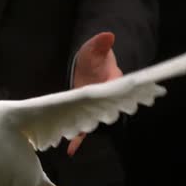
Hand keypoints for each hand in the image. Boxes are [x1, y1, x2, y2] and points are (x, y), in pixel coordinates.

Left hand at [67, 32, 122, 156]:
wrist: (92, 65)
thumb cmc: (95, 57)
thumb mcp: (95, 48)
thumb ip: (100, 44)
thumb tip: (107, 35)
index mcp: (112, 80)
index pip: (115, 87)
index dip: (114, 94)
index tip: (110, 102)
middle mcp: (107, 97)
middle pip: (106, 109)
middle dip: (98, 118)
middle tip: (87, 128)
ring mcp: (96, 107)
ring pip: (94, 120)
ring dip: (86, 129)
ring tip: (74, 140)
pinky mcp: (86, 112)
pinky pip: (83, 127)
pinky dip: (78, 139)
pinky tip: (70, 150)